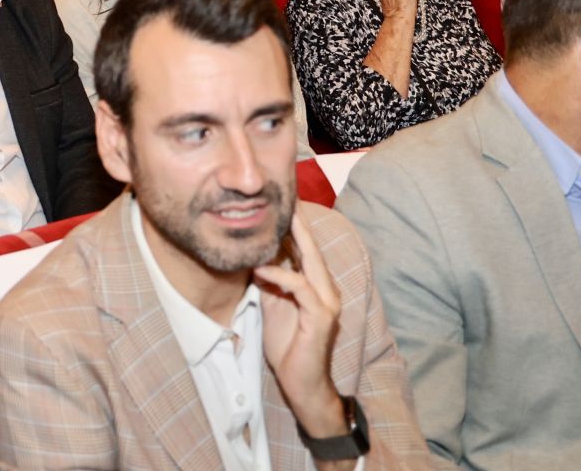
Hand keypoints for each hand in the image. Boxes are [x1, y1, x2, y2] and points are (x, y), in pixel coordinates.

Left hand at [256, 210, 347, 438]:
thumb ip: (268, 280)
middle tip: (284, 196)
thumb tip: (254, 255)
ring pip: (310, 261)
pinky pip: (300, 288)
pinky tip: (261, 268)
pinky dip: (280, 275)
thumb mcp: (272, 304)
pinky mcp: (321, 317)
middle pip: (311, 246)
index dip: (293, 224)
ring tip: (271, 220)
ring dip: (290, 240)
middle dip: (297, 220)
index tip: (277, 201)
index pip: (304, 247)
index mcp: (314, 284)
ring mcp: (326, 302)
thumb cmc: (287, 345)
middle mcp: (325, 288)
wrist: (302, 383)